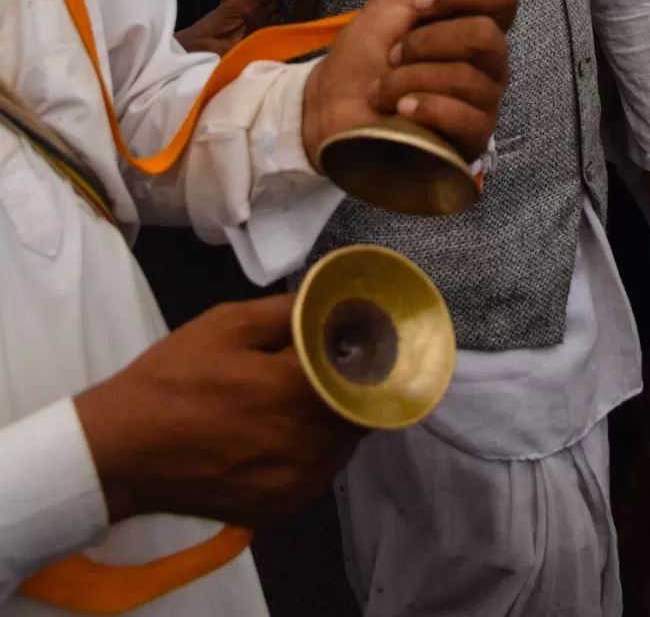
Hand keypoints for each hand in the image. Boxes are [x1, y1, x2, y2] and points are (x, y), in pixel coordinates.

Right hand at [74, 296, 359, 528]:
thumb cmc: (173, 380)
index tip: (355, 342)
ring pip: (341, 446)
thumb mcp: (227, 324)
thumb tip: (328, 300)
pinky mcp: (278, 509)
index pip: (365, 374)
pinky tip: (285, 434)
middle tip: (330, 367)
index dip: (366, 356)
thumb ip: (287, 311)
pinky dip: (313, 452)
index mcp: (298, 392)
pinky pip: (317, 475)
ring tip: (307, 400)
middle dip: (352, 388)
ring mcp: (296, 483)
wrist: (121, 452)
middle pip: (359, 412)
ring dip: (334, 421)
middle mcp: (308, 443)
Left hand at [302, 0, 517, 170]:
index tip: (419, 4)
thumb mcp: (399, 0)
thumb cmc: (366, 52)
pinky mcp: (471, 139)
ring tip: (384, 88)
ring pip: (468, 77)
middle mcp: (489, 61)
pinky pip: (466, 117)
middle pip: (485, 35)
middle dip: (427, 41)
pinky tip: (402, 110)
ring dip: (412, 78)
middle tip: (394, 53)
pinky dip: (426, 107)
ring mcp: (483, 101)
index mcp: (476, 22)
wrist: (331, 106)